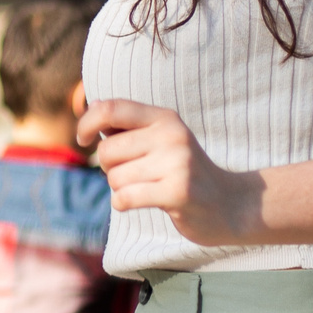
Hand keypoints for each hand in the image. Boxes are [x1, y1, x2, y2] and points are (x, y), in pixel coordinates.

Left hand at [79, 99, 261, 245]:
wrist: (229, 204)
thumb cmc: (181, 171)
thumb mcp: (159, 140)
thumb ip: (126, 128)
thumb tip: (90, 111)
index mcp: (164, 118)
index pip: (111, 109)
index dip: (86, 123)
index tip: (83, 139)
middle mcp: (171, 135)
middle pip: (106, 151)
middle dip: (109, 168)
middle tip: (134, 174)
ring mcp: (177, 163)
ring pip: (114, 178)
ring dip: (121, 189)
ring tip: (147, 188)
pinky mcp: (178, 192)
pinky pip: (124, 198)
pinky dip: (123, 204)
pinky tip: (140, 202)